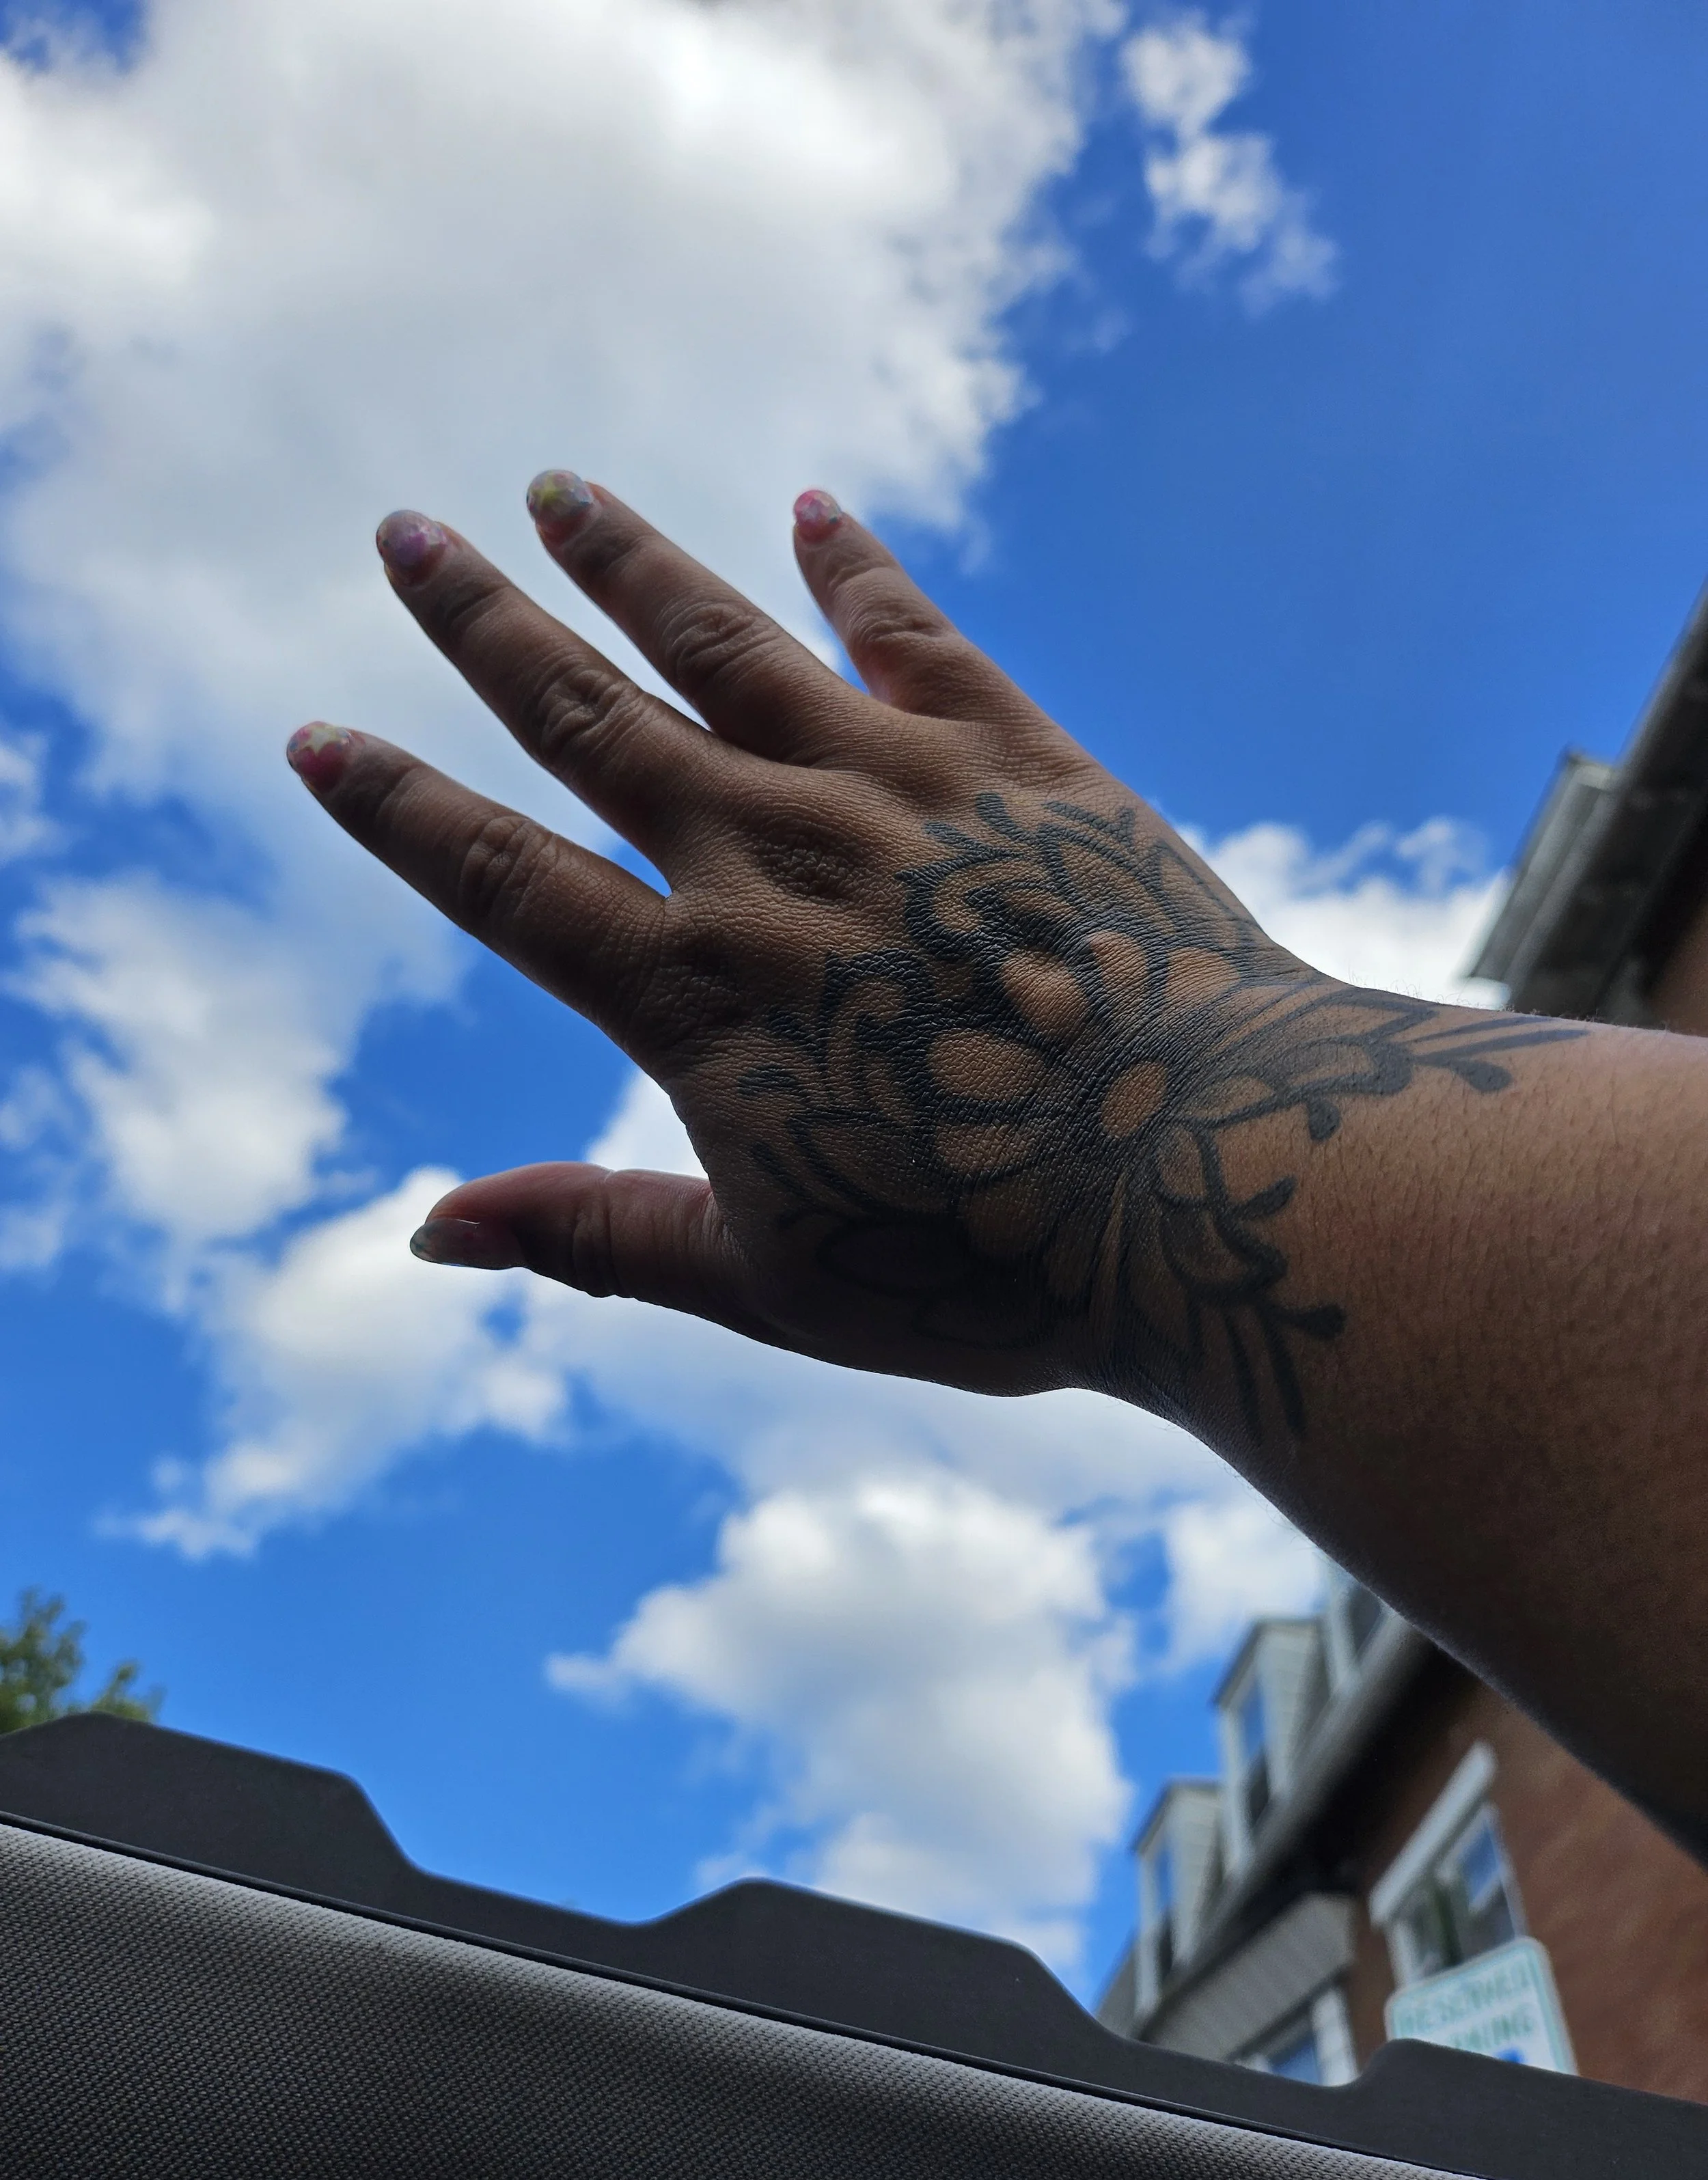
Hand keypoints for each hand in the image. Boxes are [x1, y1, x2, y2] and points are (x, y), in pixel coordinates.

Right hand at [287, 479, 1545, 1430]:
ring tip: (560, 490)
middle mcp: (771, 863)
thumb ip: (596, 1236)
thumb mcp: (771, 1283)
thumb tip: (425, 1235)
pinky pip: (915, 638)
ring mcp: (894, 794)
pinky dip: (855, 570)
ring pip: (729, 645)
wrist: (1213, 1179)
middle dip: (485, 626)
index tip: (317, 737)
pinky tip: (811, 512)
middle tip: (407, 534)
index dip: (398, 812)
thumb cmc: (991, 1265)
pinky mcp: (1020, 762)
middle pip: (591, 719)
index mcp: (695, 997)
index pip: (501, 878)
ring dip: (632, 563)